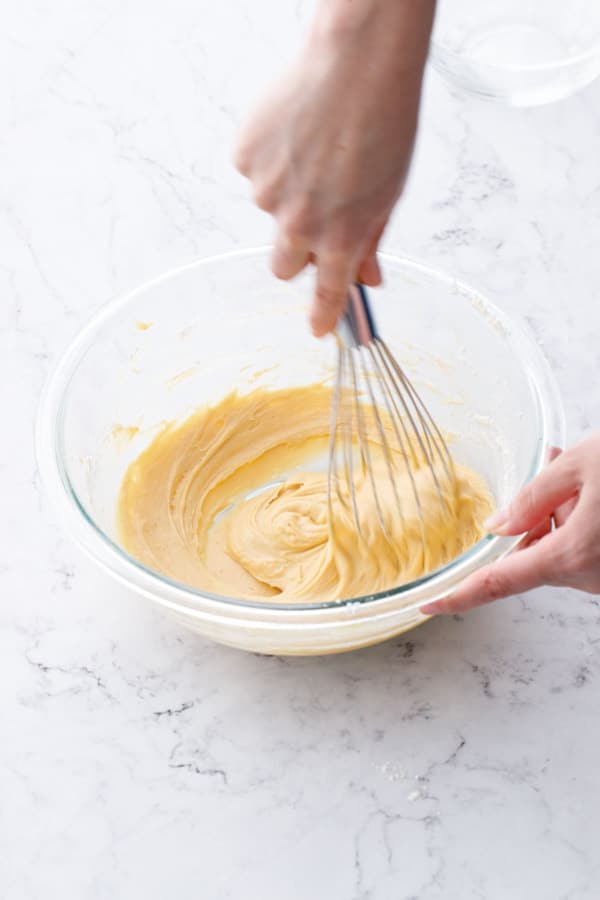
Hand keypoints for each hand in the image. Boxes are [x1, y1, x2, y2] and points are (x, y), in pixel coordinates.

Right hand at [235, 0, 434, 335]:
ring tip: (315, 149)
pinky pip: (253, 170)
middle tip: (314, 213)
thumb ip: (371, 241)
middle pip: (283, 264)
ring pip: (269, 209)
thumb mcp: (389, 192)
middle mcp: (300, 222)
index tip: (319, 329)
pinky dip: (270, 157)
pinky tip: (294, 130)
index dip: (323, 315)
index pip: (328, 293)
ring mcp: (268, 191)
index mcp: (341, 235)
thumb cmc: (384, 121)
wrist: (358, 62)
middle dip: (295, 249)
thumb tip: (369, 278)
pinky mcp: (247, 158)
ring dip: (286, 191)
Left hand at [423, 434, 599, 614]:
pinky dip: (580, 523)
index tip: (427, 603)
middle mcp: (587, 576)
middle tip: (553, 467)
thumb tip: (496, 525)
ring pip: (559, 549)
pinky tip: (593, 490)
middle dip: (535, 515)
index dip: (458, 595)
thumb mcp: (580, 467)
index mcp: (568, 556)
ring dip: (562, 514)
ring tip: (584, 475)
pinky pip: (581, 550)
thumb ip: (531, 498)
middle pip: (532, 554)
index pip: (497, 583)